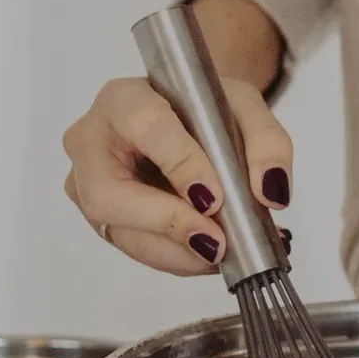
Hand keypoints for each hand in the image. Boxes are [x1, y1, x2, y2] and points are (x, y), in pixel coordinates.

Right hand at [64, 72, 292, 274]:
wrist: (187, 121)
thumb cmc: (204, 108)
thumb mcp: (244, 106)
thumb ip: (266, 141)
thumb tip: (271, 193)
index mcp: (122, 99)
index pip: (143, 125)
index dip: (179, 163)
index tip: (214, 196)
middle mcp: (91, 142)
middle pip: (108, 193)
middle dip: (167, 222)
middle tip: (216, 241)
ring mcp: (87, 186)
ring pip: (121, 232)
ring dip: (177, 252)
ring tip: (226, 252)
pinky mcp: (102, 220)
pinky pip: (135, 250)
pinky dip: (178, 258)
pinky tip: (212, 255)